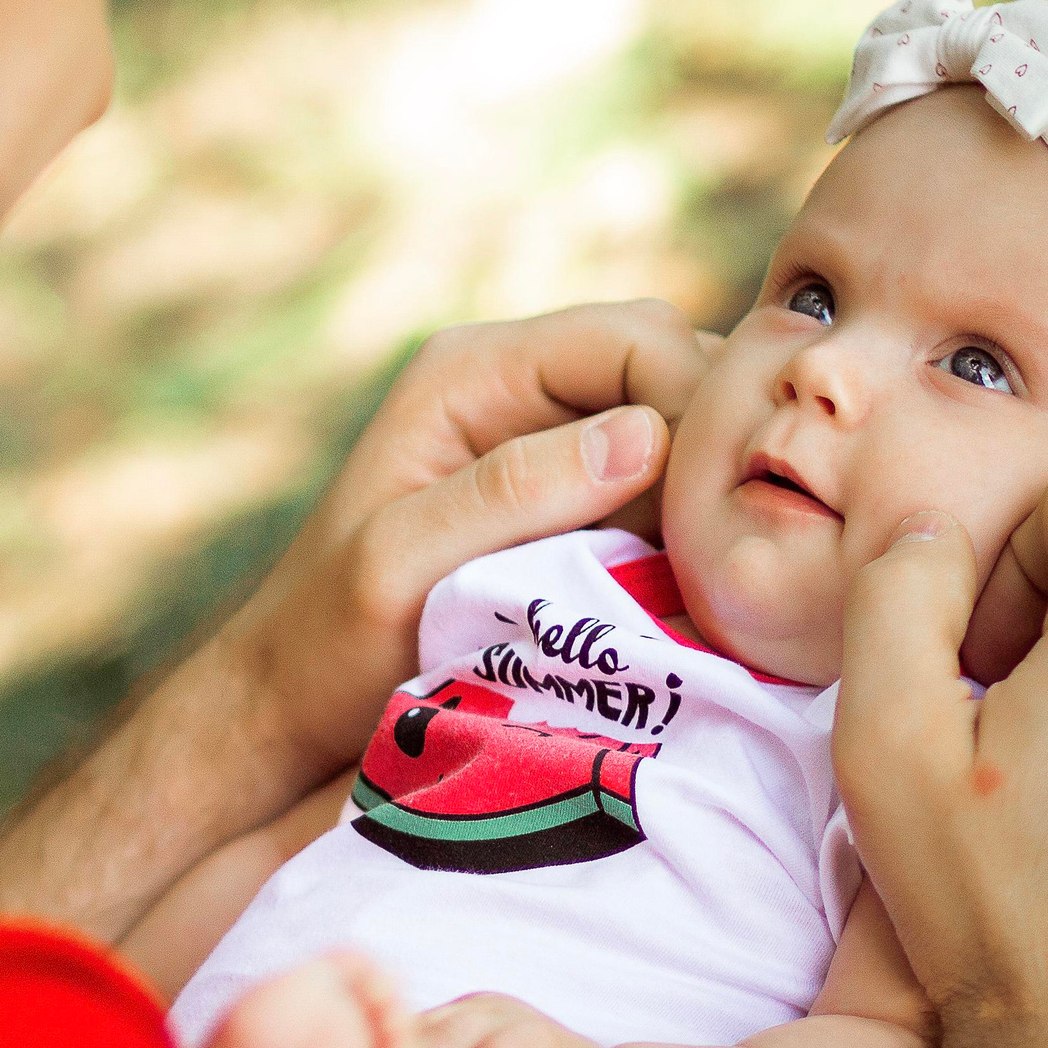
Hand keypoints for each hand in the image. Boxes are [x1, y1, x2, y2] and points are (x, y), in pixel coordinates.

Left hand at [0, 302, 710, 937]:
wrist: (290, 712)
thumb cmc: (325, 642)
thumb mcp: (403, 566)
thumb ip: (512, 494)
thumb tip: (646, 433)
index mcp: (470, 372)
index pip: (633, 336)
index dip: (699, 398)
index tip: (731, 494)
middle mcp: (519, 389)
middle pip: (674, 367)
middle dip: (722, 439)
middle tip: (757, 532)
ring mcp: (550, 447)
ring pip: (682, 431)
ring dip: (718, 486)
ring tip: (748, 562)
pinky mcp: (575, 509)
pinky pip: (667, 490)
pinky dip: (699, 527)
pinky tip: (720, 583)